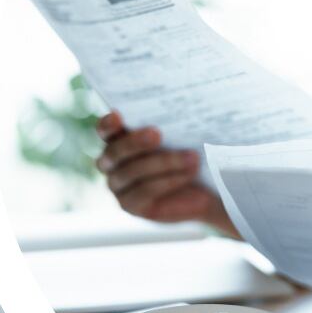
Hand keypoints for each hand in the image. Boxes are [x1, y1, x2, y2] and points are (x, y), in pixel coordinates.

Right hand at [93, 111, 236, 231]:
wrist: (206, 187)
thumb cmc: (190, 151)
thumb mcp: (183, 133)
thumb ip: (171, 122)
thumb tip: (178, 106)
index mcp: (118, 139)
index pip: (105, 130)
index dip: (108, 124)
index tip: (119, 115)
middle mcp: (111, 163)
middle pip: (114, 152)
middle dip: (135, 142)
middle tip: (157, 134)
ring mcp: (118, 187)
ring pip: (132, 172)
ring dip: (163, 162)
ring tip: (192, 157)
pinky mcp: (131, 206)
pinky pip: (145, 191)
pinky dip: (168, 181)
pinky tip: (189, 173)